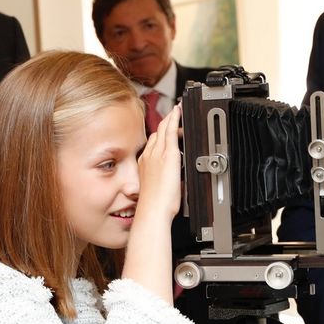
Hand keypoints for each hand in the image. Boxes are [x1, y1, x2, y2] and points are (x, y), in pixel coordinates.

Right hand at [136, 104, 181, 222]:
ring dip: (169, 120)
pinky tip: (178, 113)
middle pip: (156, 134)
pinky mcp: (167, 155)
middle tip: (173, 115)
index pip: (152, 143)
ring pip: (162, 130)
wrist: (152, 210)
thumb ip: (162, 179)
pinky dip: (174, 120)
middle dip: (164, 123)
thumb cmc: (155, 204)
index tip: (164, 128)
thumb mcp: (156, 188)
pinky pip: (170, 132)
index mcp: (144, 164)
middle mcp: (148, 156)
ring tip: (177, 113)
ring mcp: (157, 154)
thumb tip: (171, 179)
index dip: (159, 133)